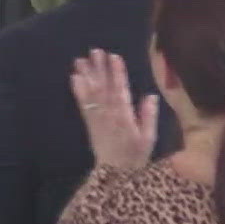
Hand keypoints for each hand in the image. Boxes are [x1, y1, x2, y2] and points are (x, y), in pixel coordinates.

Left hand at [70, 48, 157, 169]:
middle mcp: (109, 114)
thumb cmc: (136, 155)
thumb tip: (150, 95)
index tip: (114, 57)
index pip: (121, 90)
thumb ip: (149, 116)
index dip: (117, 73)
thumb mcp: (149, 137)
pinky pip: (82, 104)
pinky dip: (78, 90)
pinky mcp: (89, 122)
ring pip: (91, 93)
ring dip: (86, 75)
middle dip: (100, 68)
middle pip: (104, 87)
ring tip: (81, 59)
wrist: (115, 172)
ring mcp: (97, 117)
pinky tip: (74, 78)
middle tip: (95, 51)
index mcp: (125, 116)